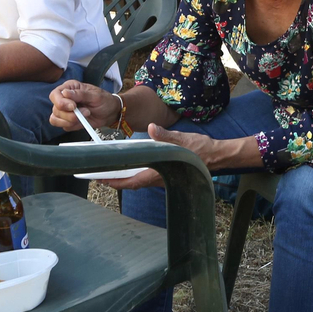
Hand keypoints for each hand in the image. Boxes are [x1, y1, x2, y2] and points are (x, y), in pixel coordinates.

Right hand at [49, 80, 121, 130]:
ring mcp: (65, 111)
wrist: (110, 112)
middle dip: (70, 114)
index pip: (55, 95)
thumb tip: (65, 93)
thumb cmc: (104, 100)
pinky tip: (82, 122)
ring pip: (56, 119)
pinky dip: (72, 126)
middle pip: (56, 109)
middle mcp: (65, 99)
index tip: (73, 106)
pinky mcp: (68, 121)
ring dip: (70, 121)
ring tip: (85, 116)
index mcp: (69, 88)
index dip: (61, 102)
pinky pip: (63, 126)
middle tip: (86, 112)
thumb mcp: (95, 96)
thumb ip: (80, 95)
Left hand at [94, 124, 224, 191]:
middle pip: (130, 183)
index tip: (100, 179)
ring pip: (137, 181)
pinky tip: (128, 165)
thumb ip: (165, 135)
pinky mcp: (165, 174)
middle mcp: (158, 178)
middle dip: (113, 180)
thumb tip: (152, 128)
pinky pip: (144, 177)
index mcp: (159, 171)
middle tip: (96, 174)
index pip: (131, 181)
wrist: (216, 155)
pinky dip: (133, 173)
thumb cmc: (200, 149)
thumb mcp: (182, 139)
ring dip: (122, 177)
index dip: (114, 181)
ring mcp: (162, 178)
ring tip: (108, 169)